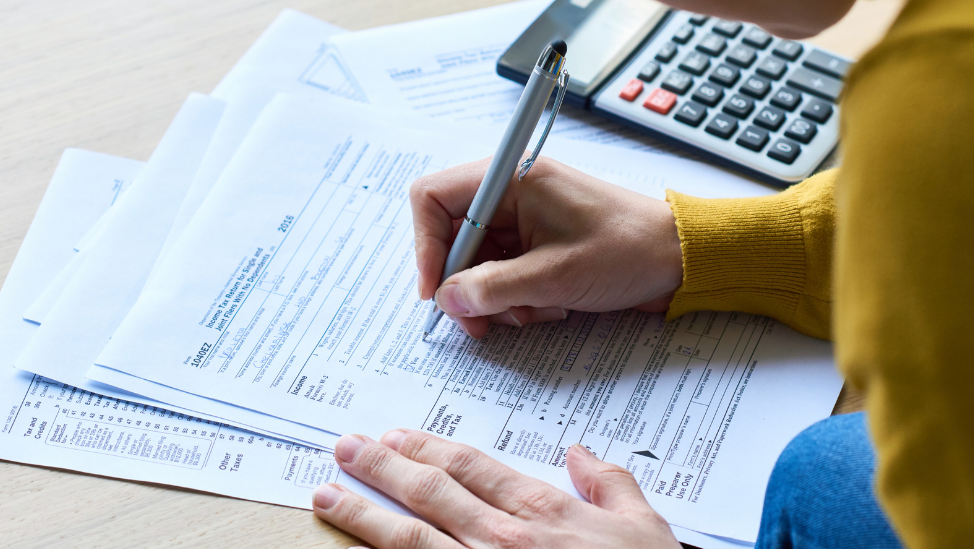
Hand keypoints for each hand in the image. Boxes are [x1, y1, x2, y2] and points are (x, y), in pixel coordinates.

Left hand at [313, 430, 681, 548]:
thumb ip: (611, 484)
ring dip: (364, 512)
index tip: (396, 436)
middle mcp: (503, 541)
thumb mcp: (646, 531)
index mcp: (542, 512)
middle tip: (344, 447)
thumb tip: (583, 453)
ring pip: (410, 537)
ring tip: (327, 492)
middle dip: (381, 467)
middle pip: (430, 492)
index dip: (427, 448)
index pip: (471, 467)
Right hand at [410, 156, 682, 337]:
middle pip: (453, 237)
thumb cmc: (627, 250)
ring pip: (479, 261)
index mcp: (511, 179)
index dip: (425, 245)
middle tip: (481, 323)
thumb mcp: (553, 277)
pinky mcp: (540, 240)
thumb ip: (492, 288)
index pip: (433, 198)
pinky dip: (517, 296)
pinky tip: (550, 306)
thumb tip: (447, 300)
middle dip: (466, 284)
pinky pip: (505, 271)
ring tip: (533, 312)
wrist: (681, 258)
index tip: (437, 291)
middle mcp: (512, 191)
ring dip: (496, 296)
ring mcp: (526, 217)